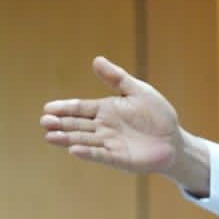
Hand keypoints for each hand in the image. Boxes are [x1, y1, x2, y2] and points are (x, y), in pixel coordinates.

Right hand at [41, 56, 181, 174]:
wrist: (174, 140)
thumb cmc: (157, 115)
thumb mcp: (138, 91)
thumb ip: (117, 78)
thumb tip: (96, 59)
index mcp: (105, 109)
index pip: (79, 108)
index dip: (64, 108)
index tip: (47, 108)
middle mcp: (103, 127)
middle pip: (76, 125)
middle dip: (60, 124)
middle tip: (44, 122)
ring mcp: (109, 143)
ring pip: (83, 140)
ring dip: (67, 139)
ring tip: (50, 137)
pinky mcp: (119, 158)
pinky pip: (101, 155)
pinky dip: (88, 153)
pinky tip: (74, 150)